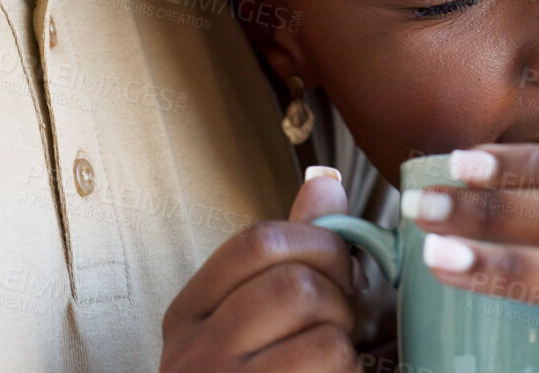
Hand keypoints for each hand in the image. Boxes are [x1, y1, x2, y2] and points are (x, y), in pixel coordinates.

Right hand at [160, 168, 359, 371]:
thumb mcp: (246, 323)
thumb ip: (286, 256)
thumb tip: (325, 184)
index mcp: (189, 313)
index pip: (254, 242)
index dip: (316, 240)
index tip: (340, 265)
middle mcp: (196, 348)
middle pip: (291, 279)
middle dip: (337, 292)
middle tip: (341, 319)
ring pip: (314, 315)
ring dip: (344, 334)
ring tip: (332, 356)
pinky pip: (331, 356)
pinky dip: (349, 366)